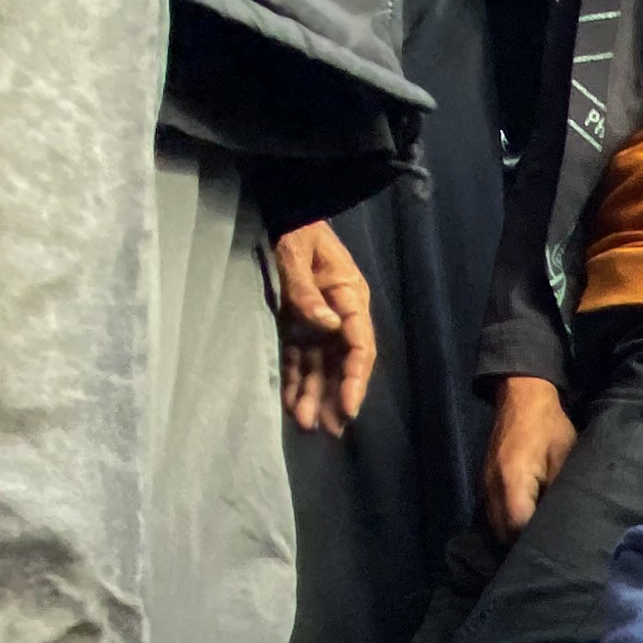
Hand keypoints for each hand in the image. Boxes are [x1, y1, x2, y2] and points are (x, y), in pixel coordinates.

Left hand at [269, 220, 375, 432]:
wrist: (284, 213)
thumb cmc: (294, 229)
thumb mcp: (297, 254)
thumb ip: (308, 292)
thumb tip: (329, 327)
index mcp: (349, 297)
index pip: (359, 347)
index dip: (355, 380)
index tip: (348, 408)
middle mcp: (339, 315)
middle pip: (342, 363)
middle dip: (335, 396)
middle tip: (328, 429)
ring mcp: (319, 321)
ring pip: (320, 365)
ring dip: (315, 394)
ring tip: (306, 424)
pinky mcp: (298, 323)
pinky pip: (299, 357)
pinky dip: (295, 380)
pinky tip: (292, 403)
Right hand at [485, 374, 577, 542]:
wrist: (522, 398)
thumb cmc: (549, 427)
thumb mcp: (566, 458)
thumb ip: (561, 492)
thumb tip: (568, 522)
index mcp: (513, 481)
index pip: (518, 526)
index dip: (535, 540)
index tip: (556, 545)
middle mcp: (493, 488)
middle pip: (503, 533)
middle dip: (524, 544)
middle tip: (551, 547)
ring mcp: (486, 487)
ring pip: (496, 527)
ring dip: (515, 536)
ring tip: (539, 539)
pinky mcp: (486, 484)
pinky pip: (494, 514)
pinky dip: (508, 524)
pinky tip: (528, 525)